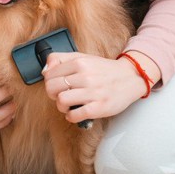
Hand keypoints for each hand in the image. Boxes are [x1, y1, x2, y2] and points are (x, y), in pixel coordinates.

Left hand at [42, 52, 157, 123]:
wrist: (130, 78)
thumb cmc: (103, 70)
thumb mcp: (82, 57)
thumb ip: (60, 59)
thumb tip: (44, 71)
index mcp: (80, 62)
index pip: (49, 75)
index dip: (49, 82)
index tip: (57, 85)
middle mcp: (85, 76)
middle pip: (52, 88)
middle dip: (53, 95)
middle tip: (61, 96)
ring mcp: (93, 92)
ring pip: (61, 101)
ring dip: (61, 106)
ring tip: (69, 105)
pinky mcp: (99, 107)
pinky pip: (74, 115)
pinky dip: (71, 116)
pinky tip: (76, 112)